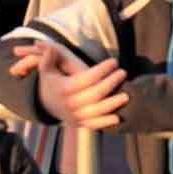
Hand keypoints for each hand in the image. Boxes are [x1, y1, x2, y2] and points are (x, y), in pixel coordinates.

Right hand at [11, 42, 128, 129]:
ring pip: (96, 112)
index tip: (114, 61)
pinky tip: (117, 117)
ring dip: (113, 104)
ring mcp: (75, 115)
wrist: (46, 104)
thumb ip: (48, 57)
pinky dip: (105, 122)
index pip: (86, 78)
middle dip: (111, 83)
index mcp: (64, 88)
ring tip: (126, 95)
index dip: (102, 70)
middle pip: (95, 94)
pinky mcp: (79, 124)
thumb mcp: (47, 69)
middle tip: (123, 73)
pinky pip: (94, 125)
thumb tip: (49, 48)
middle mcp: (70, 103)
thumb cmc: (51, 82)